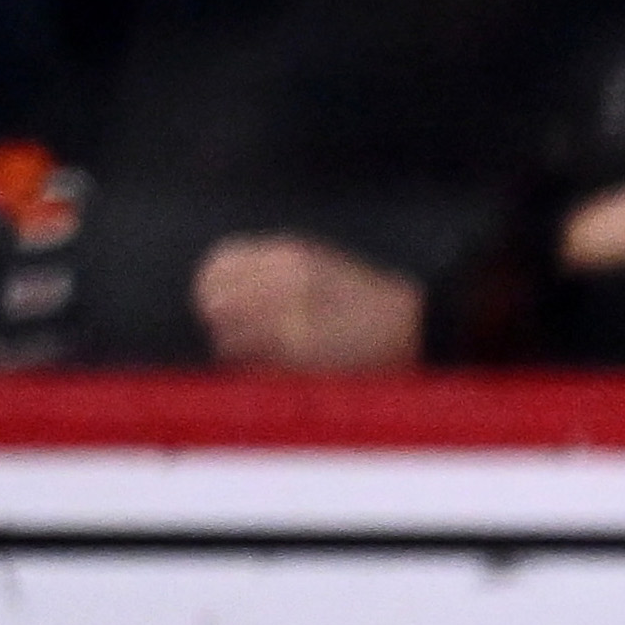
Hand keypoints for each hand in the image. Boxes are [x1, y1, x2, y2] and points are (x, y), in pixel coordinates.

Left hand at [193, 233, 428, 371]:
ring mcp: (290, 317)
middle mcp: (284, 281)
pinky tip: (273, 369)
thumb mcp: (321, 266)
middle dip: (218, 319)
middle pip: (214, 300)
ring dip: (235, 349)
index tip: (216, 299)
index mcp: (290, 255)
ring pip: (226, 336)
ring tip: (257, 354)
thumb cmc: (368, 303)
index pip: (218, 264)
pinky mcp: (298, 354)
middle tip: (233, 332)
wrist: (414, 329)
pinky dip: (254, 369)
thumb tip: (220, 288)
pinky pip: (252, 364)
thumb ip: (273, 271)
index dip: (210, 285)